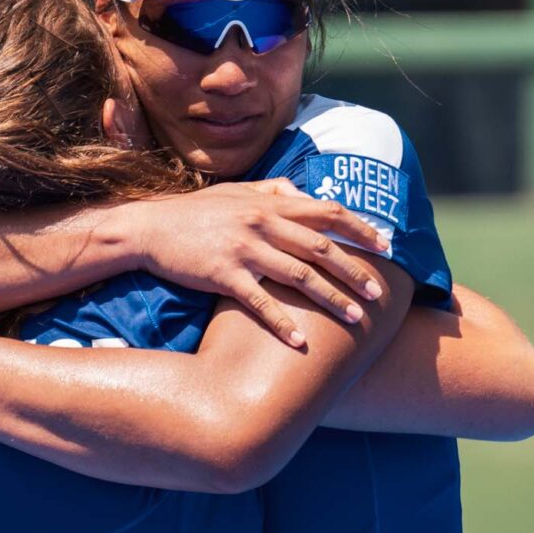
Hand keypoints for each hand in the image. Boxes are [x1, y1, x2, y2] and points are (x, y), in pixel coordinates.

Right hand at [129, 180, 391, 347]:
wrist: (148, 228)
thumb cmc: (194, 212)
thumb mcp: (236, 191)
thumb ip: (272, 190)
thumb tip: (303, 192)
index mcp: (269, 203)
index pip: (327, 212)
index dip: (360, 229)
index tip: (385, 245)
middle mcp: (262, 223)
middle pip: (321, 249)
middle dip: (356, 271)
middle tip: (379, 293)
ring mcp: (244, 250)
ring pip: (300, 276)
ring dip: (332, 299)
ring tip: (355, 318)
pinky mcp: (223, 275)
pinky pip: (261, 302)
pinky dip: (283, 324)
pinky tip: (300, 342)